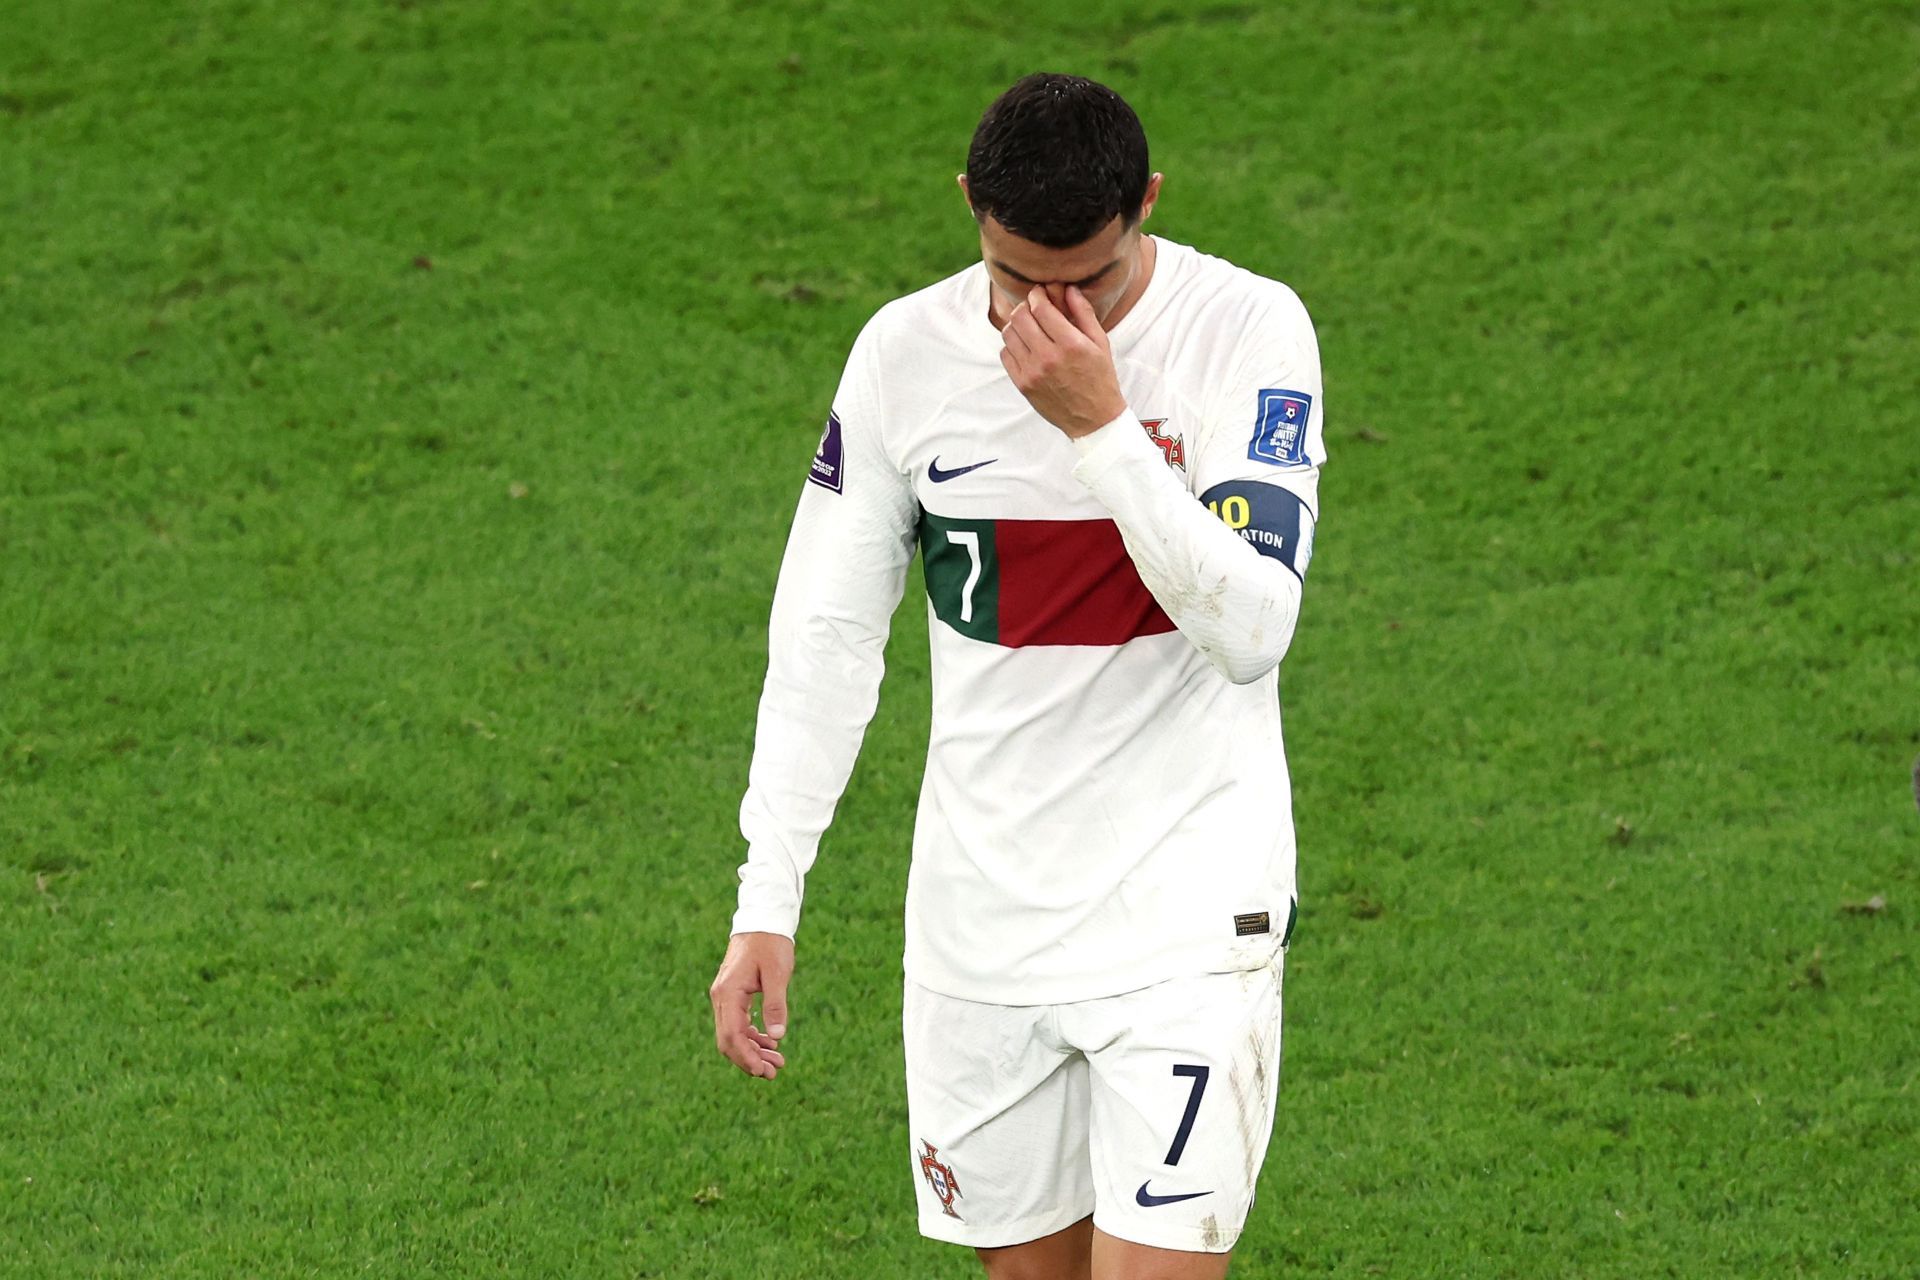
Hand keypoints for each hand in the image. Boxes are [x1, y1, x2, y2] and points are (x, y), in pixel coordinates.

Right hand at [709, 931, 793, 1079]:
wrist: (762, 921)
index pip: (731, 1035)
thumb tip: (777, 1037)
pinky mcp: (733, 996)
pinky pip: (738, 1024)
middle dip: (749, 1059)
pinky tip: (769, 1044)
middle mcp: (721, 998)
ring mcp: (725, 997)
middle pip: (728, 1040)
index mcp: (728, 993)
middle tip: (773, 1073)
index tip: (763, 1071)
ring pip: (733, 1034)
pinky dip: (752, 1037)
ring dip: (752, 1051)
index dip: (746, 1056)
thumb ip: (776, 1004)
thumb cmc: (770, 944)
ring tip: (777, 1062)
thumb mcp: (777, 974)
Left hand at [999, 284, 1128, 437]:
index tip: (1039, 293)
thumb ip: (1084, 313)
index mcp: (1070, 344)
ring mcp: (1032, 372)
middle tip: (1032, 308)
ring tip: (1028, 327)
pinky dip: (1012, 345)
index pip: (1041, 308)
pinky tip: (1025, 347)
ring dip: (1016, 325)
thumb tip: (1069, 288)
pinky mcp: (1023, 384)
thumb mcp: (1100, 343)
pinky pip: (1005, 354)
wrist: (1093, 419)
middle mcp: (1048, 357)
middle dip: (1025, 306)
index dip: (1037, 295)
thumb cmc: (1100, 378)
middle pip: (1020, 317)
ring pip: (1008, 334)